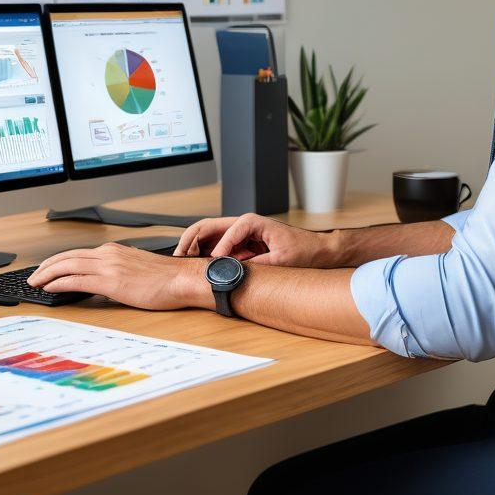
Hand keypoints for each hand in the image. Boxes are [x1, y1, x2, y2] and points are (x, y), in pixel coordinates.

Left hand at [27, 243, 212, 310]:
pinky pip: (77, 279)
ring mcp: (109, 266)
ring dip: (48, 273)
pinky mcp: (111, 281)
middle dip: (47, 266)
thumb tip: (105, 282)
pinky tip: (51, 288)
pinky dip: (59, 282)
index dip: (58, 261)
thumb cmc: (166, 279)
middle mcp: (109, 254)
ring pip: (68, 265)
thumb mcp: (137, 269)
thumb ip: (119, 271)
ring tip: (35, 282)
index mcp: (114, 251)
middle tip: (34, 276)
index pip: (78, 253)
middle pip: (68, 256)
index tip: (47, 269)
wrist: (181, 280)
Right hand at [173, 214, 335, 267]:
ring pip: (207, 235)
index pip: (227, 232)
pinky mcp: (239, 244)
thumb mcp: (282, 260)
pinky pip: (215, 246)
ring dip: (193, 246)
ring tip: (180, 260)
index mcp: (251, 222)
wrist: (316, 251)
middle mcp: (242, 224)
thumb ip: (258, 265)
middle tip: (178, 256)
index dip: (218, 248)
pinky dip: (202, 253)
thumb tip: (238, 272)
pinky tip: (194, 265)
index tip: (212, 263)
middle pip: (208, 227)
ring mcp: (238, 233)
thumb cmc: (303, 251)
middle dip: (191, 240)